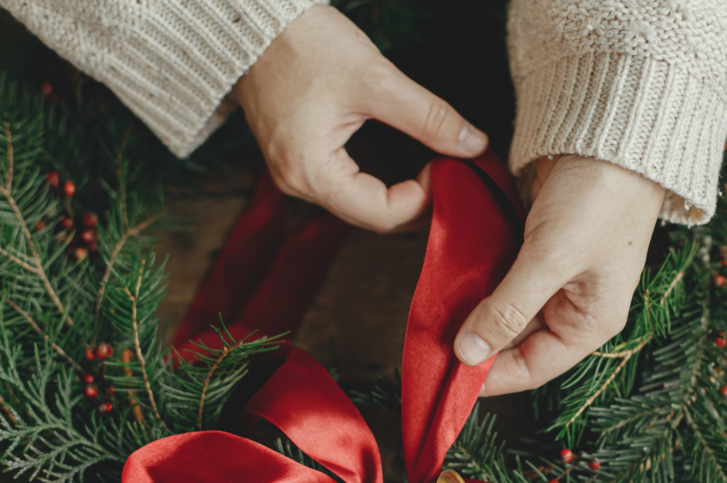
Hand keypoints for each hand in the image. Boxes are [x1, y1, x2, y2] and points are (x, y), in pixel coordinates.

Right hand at [233, 6, 487, 232]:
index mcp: (310, 173)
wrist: (252, 22)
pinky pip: (344, 186)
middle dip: (416, 202)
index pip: (382, 215)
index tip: (448, 167)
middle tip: (451, 175)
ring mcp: (293, 174)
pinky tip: (404, 166)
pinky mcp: (297, 159)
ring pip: (359, 204)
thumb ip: (428, 117)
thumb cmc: (304, 44)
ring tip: (434, 170)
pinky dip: (377, 182)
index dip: (425, 199)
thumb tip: (473, 144)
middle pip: (371, 216)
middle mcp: (297, 184)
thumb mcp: (376, 79)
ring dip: (398, 194)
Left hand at [454, 155, 664, 395]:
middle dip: (475, 343)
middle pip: (514, 343)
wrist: (611, 131)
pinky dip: (477, 284)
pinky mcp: (536, 251)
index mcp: (590, 322)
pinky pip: (501, 281)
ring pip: (503, 312)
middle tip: (431, 343)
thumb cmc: (600, 197)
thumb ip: (508, 309)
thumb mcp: (551, 258)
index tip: (447, 378)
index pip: (532, 368)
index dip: (490, 378)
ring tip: (434, 317)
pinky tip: (450, 285)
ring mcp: (554, 279)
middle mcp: (573, 307)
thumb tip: (469, 354)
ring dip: (472, 314)